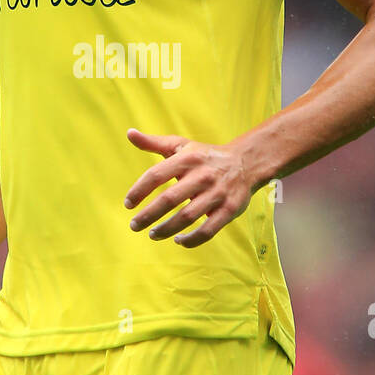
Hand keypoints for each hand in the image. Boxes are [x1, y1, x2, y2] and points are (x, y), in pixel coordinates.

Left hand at [123, 127, 252, 247]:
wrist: (245, 163)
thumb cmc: (204, 156)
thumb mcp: (181, 145)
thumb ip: (154, 142)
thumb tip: (129, 133)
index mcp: (188, 158)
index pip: (157, 174)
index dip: (139, 190)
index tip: (128, 204)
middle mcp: (202, 175)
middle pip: (170, 198)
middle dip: (148, 215)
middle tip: (134, 225)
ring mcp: (217, 193)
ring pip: (187, 216)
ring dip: (167, 229)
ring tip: (152, 235)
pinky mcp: (229, 210)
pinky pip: (208, 230)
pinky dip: (192, 239)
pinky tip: (179, 240)